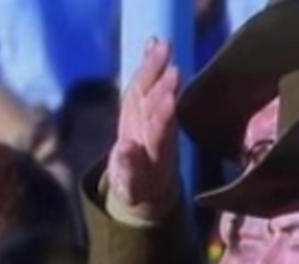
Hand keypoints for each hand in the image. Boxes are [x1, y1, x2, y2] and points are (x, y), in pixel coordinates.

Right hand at [106, 37, 180, 219]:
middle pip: (158, 106)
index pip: (160, 131)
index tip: (169, 99)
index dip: (164, 115)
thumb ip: (129, 168)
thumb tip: (127, 148)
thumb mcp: (130, 185)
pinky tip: (153, 42)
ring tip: (161, 46)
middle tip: (171, 67)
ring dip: (156, 69)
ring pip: (151, 90)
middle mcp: (156, 130)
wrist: (146, 181)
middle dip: (163, 87)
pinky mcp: (141, 106)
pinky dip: (148, 63)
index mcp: (156, 152)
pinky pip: (142, 83)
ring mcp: (149, 116)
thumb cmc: (137, 186)